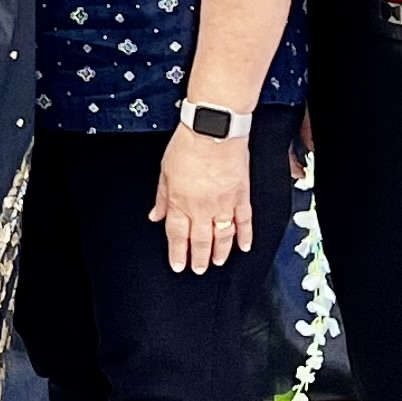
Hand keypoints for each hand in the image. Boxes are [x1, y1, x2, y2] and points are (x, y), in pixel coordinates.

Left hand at [152, 124, 253, 274]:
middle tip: (199, 270)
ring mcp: (223, 204)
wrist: (213, 130)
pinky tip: (244, 246)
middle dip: (199, 259)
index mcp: (180, 202)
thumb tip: (155, 215)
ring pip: (222, 237)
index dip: (178, 253)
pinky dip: (245, 236)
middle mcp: (201, 208)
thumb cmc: (187, 145)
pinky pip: (244, 222)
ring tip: (217, 262)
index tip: (178, 265)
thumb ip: (162, 197)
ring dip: (220, 253)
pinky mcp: (241, 196)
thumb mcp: (165, 171)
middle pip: (200, 241)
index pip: (177, 235)